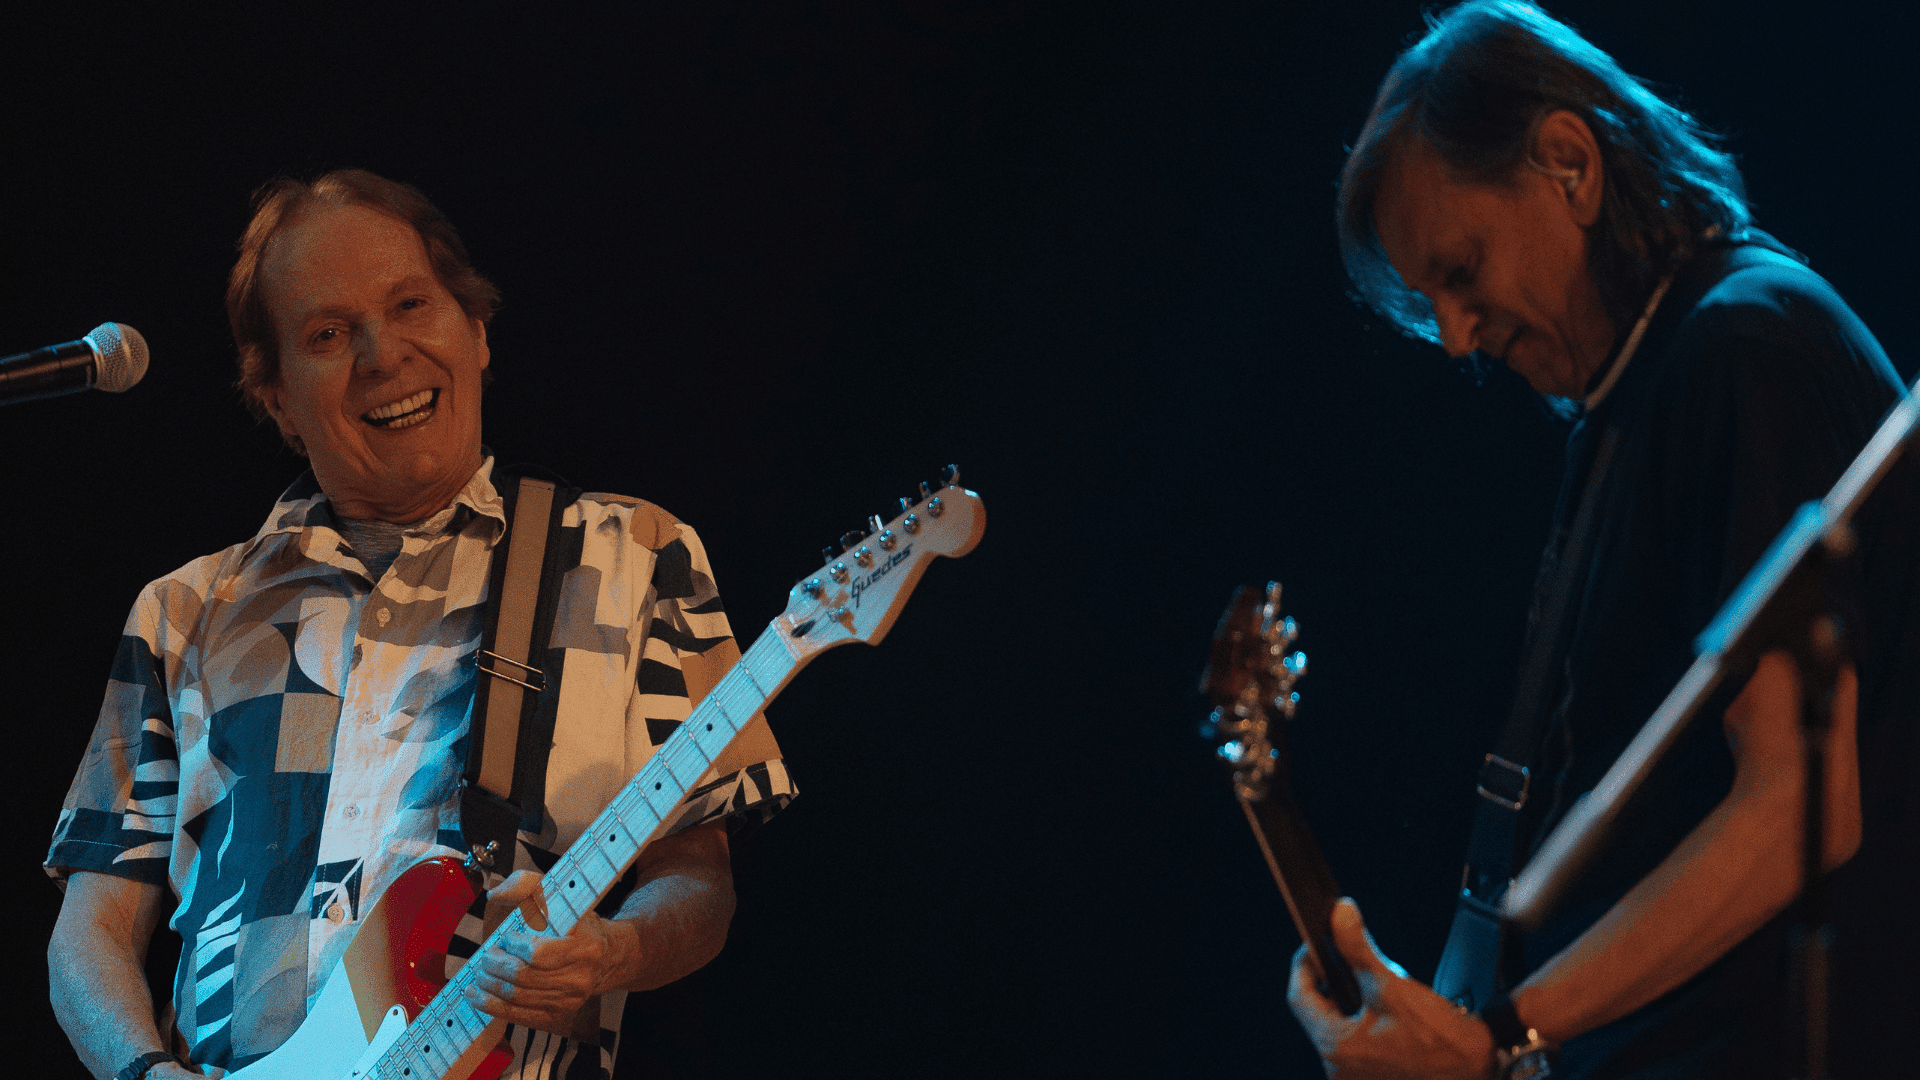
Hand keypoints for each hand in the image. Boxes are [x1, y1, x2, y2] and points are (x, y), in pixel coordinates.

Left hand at [465, 870, 638, 1035]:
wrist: (607, 958)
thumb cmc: (580, 926)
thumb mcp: (562, 898)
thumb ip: (527, 887)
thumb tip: (495, 894)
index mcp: (584, 946)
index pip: (539, 953)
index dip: (514, 947)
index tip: (504, 938)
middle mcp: (579, 978)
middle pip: (524, 977)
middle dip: (495, 968)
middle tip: (484, 959)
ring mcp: (569, 1000)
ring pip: (518, 998)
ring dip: (489, 988)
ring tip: (476, 978)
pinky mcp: (559, 1015)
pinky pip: (520, 1016)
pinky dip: (495, 1007)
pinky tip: (480, 998)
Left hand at [1287, 899, 1494, 1079]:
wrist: (1490, 1075)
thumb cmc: (1444, 1043)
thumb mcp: (1394, 987)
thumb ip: (1358, 950)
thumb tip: (1339, 915)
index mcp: (1335, 1049)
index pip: (1299, 998)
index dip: (1303, 965)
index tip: (1314, 944)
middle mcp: (1339, 1071)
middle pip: (1322, 1014)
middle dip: (1336, 983)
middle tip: (1351, 959)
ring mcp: (1358, 1079)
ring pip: (1343, 1029)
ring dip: (1355, 1004)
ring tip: (1380, 986)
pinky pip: (1362, 1045)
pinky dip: (1370, 1023)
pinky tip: (1392, 1014)